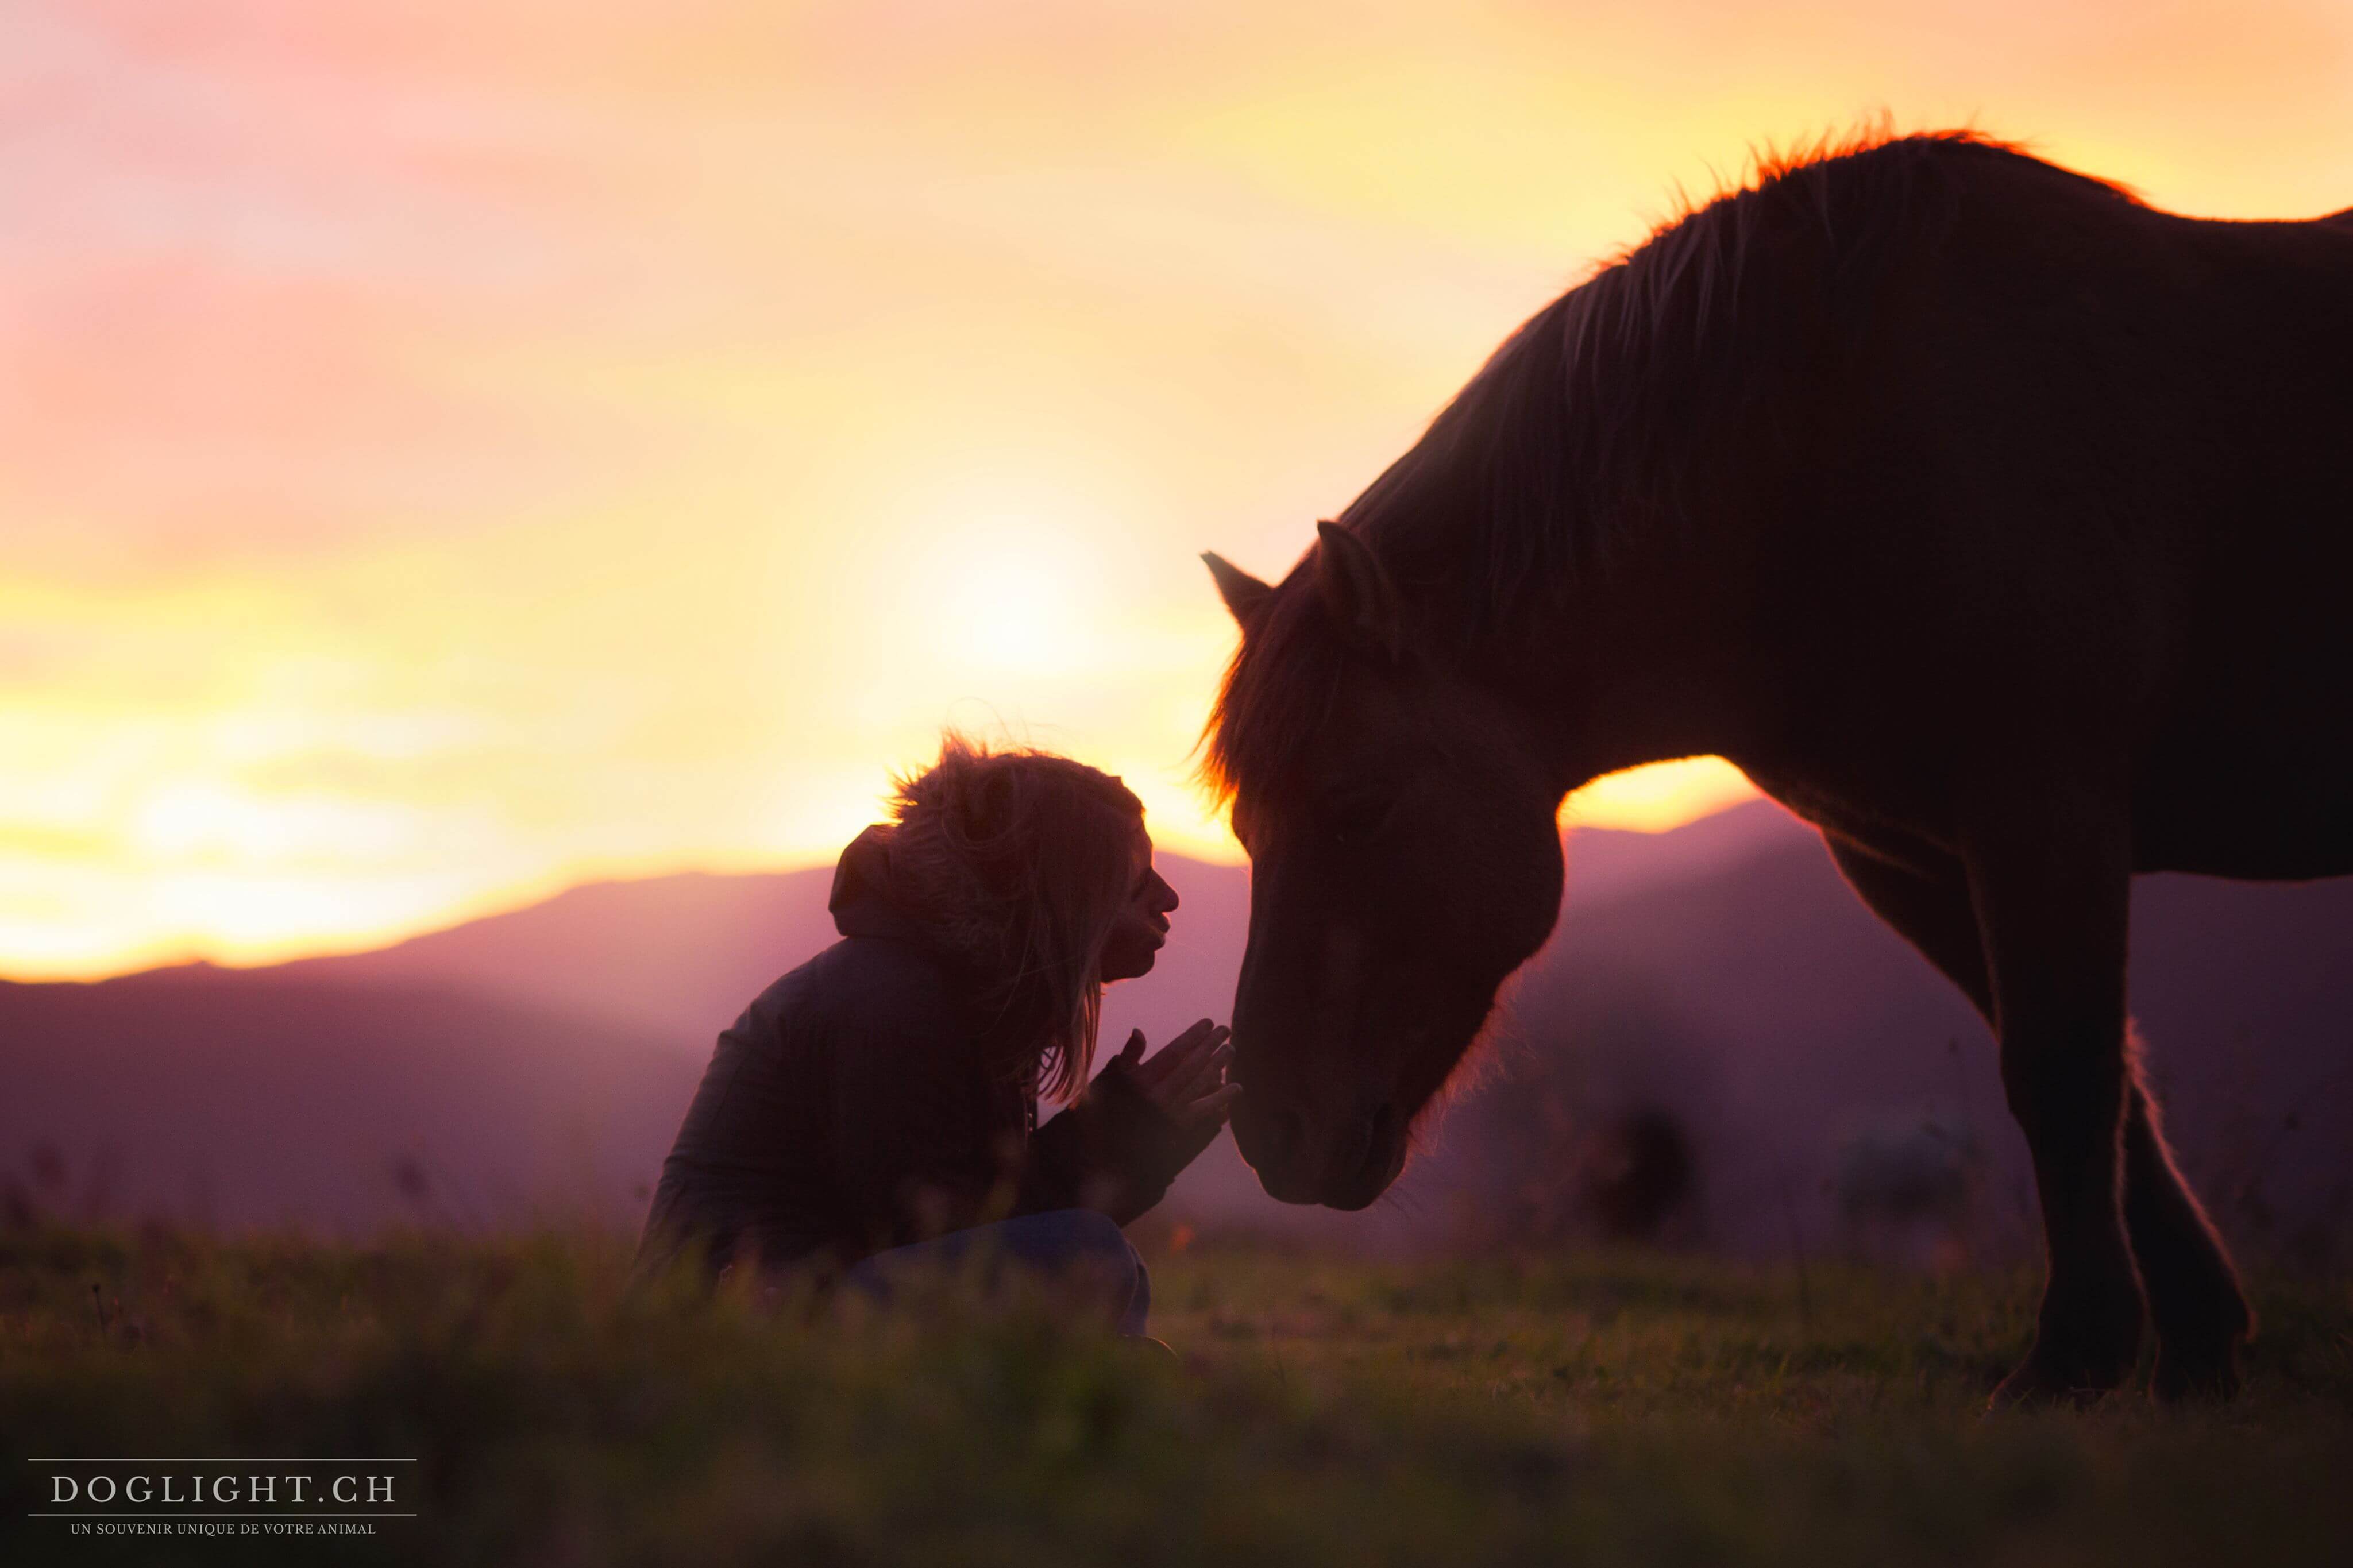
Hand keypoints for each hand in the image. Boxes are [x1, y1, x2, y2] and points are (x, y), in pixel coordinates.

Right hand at [1114, 1019, 1239, 1133]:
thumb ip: (1127, 1055)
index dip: (1192, 1036)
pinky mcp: (1178, 1128)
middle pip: (1191, 1065)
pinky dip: (1221, 1099)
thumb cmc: (1106, 1109)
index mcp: (1141, 1079)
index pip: (1173, 1052)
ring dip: (1218, 1065)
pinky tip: (1235, 1087)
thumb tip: (1139, 1031)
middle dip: (1210, 1046)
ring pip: (1200, 1084)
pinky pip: (1204, 1110)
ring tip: (1231, 1050)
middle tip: (1225, 1030)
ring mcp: (1170, 1111)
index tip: (1208, 1023)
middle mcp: (1158, 1094)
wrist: (1107, 1151)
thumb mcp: (1110, 1079)